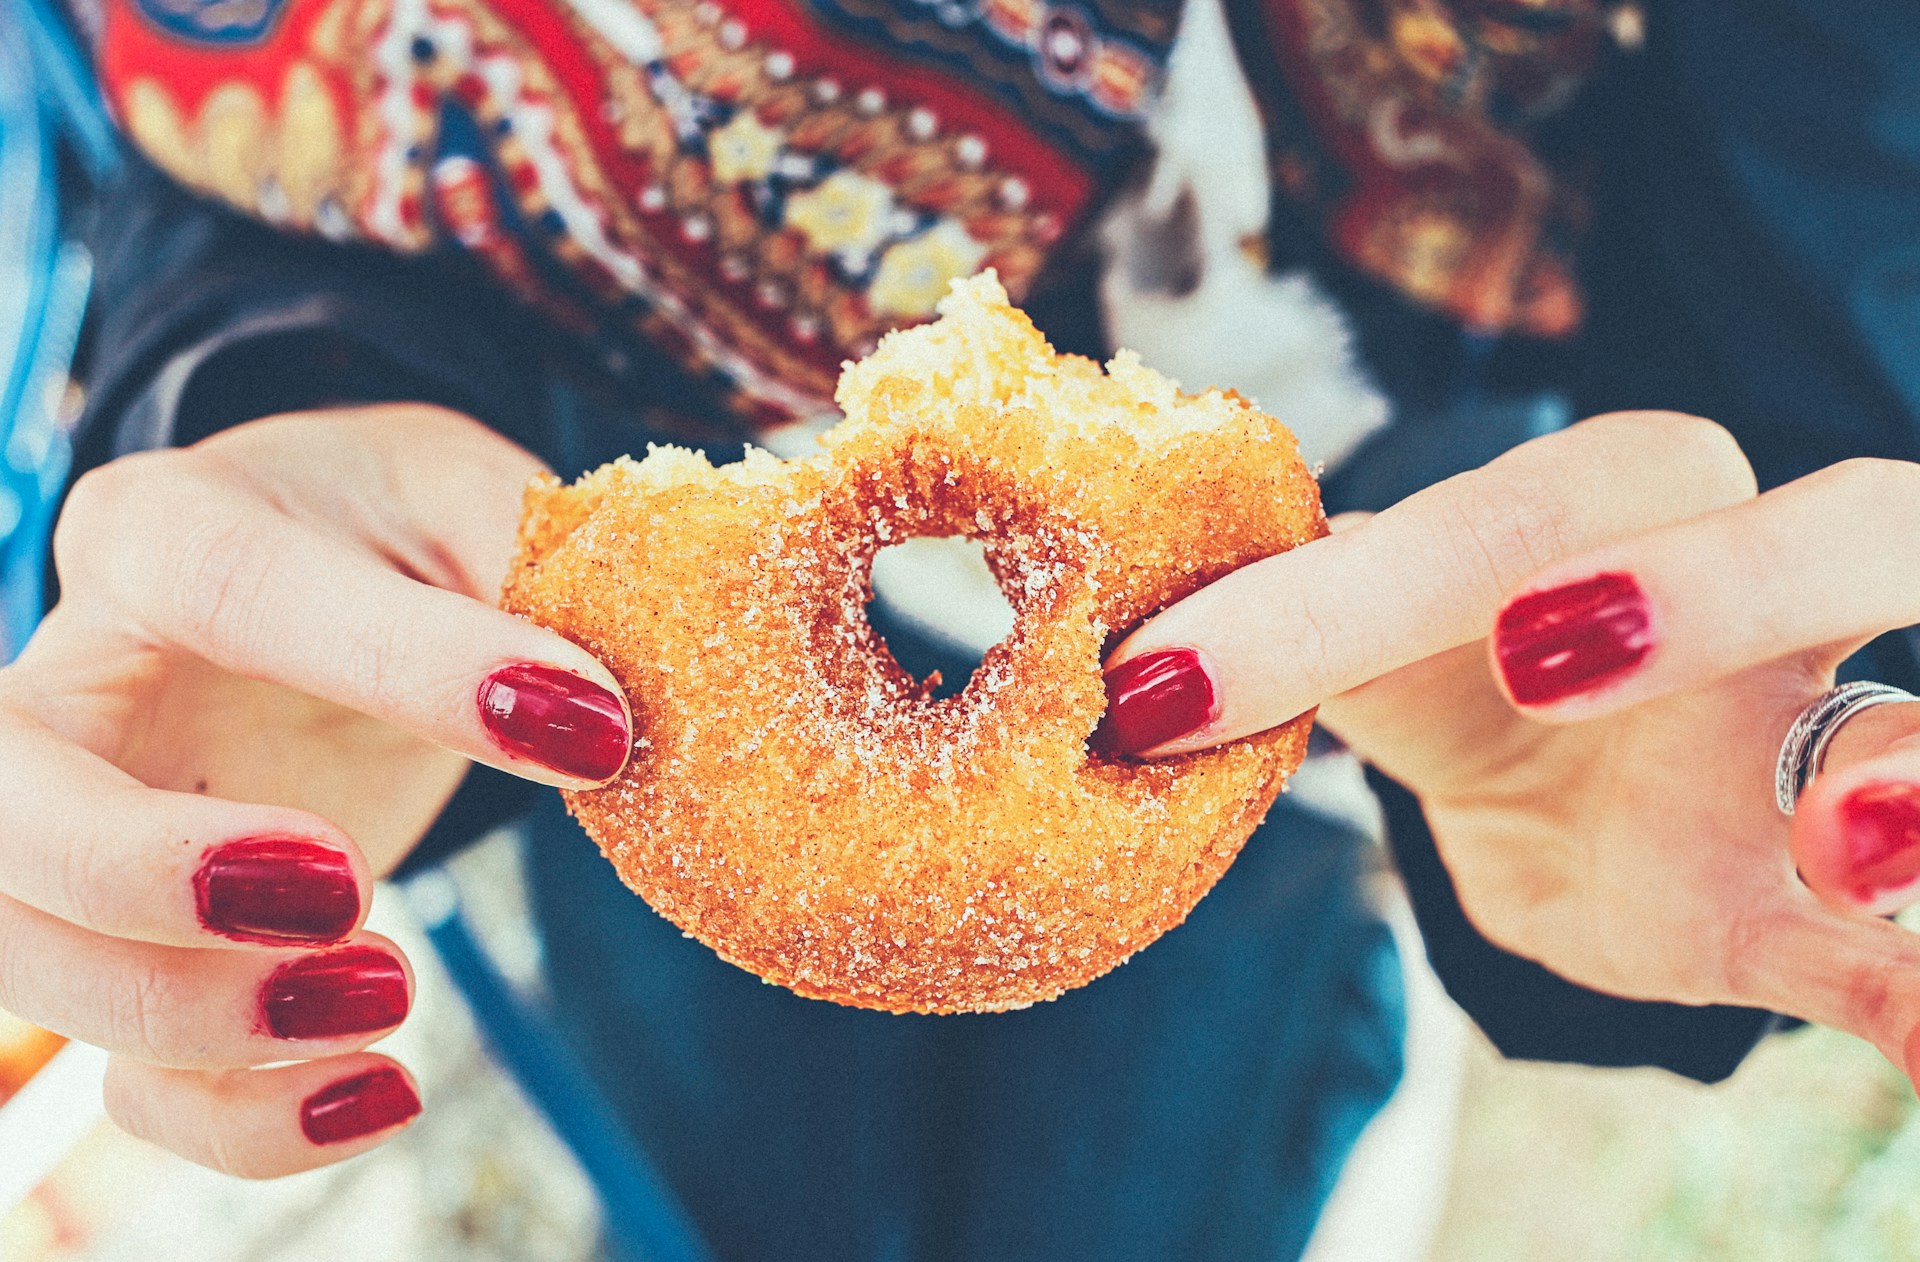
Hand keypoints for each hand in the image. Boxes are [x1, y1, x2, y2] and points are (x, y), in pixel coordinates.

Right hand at [0, 405, 630, 1174]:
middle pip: (5, 803)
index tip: (583, 730)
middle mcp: (85, 680)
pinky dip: (239, 1117)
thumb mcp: (473, 499)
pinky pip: (132, 1069)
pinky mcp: (147, 945)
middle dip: (150, 876)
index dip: (399, 665)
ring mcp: (92, 826)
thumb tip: (604, 713)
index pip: (230, 586)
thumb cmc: (401, 530)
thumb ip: (535, 566)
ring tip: (392, 993)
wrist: (345, 581)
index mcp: (170, 528)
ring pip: (30, 955)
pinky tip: (379, 1090)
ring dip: (198, 1020)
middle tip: (348, 892)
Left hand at [1102, 412, 1919, 1085]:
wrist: (1564, 797)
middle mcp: (1772, 603)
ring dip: (1900, 781)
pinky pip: (1897, 950)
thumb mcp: (1369, 645)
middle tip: (1540, 655)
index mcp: (1635, 504)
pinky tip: (1918, 1035)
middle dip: (1719, 582)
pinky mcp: (1816, 914)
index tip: (1194, 678)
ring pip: (1916, 730)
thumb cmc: (1463, 675)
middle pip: (1843, 529)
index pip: (1532, 505)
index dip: (1370, 580)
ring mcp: (1818, 753)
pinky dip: (1916, 991)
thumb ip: (1287, 632)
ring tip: (1844, 844)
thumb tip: (1131, 663)